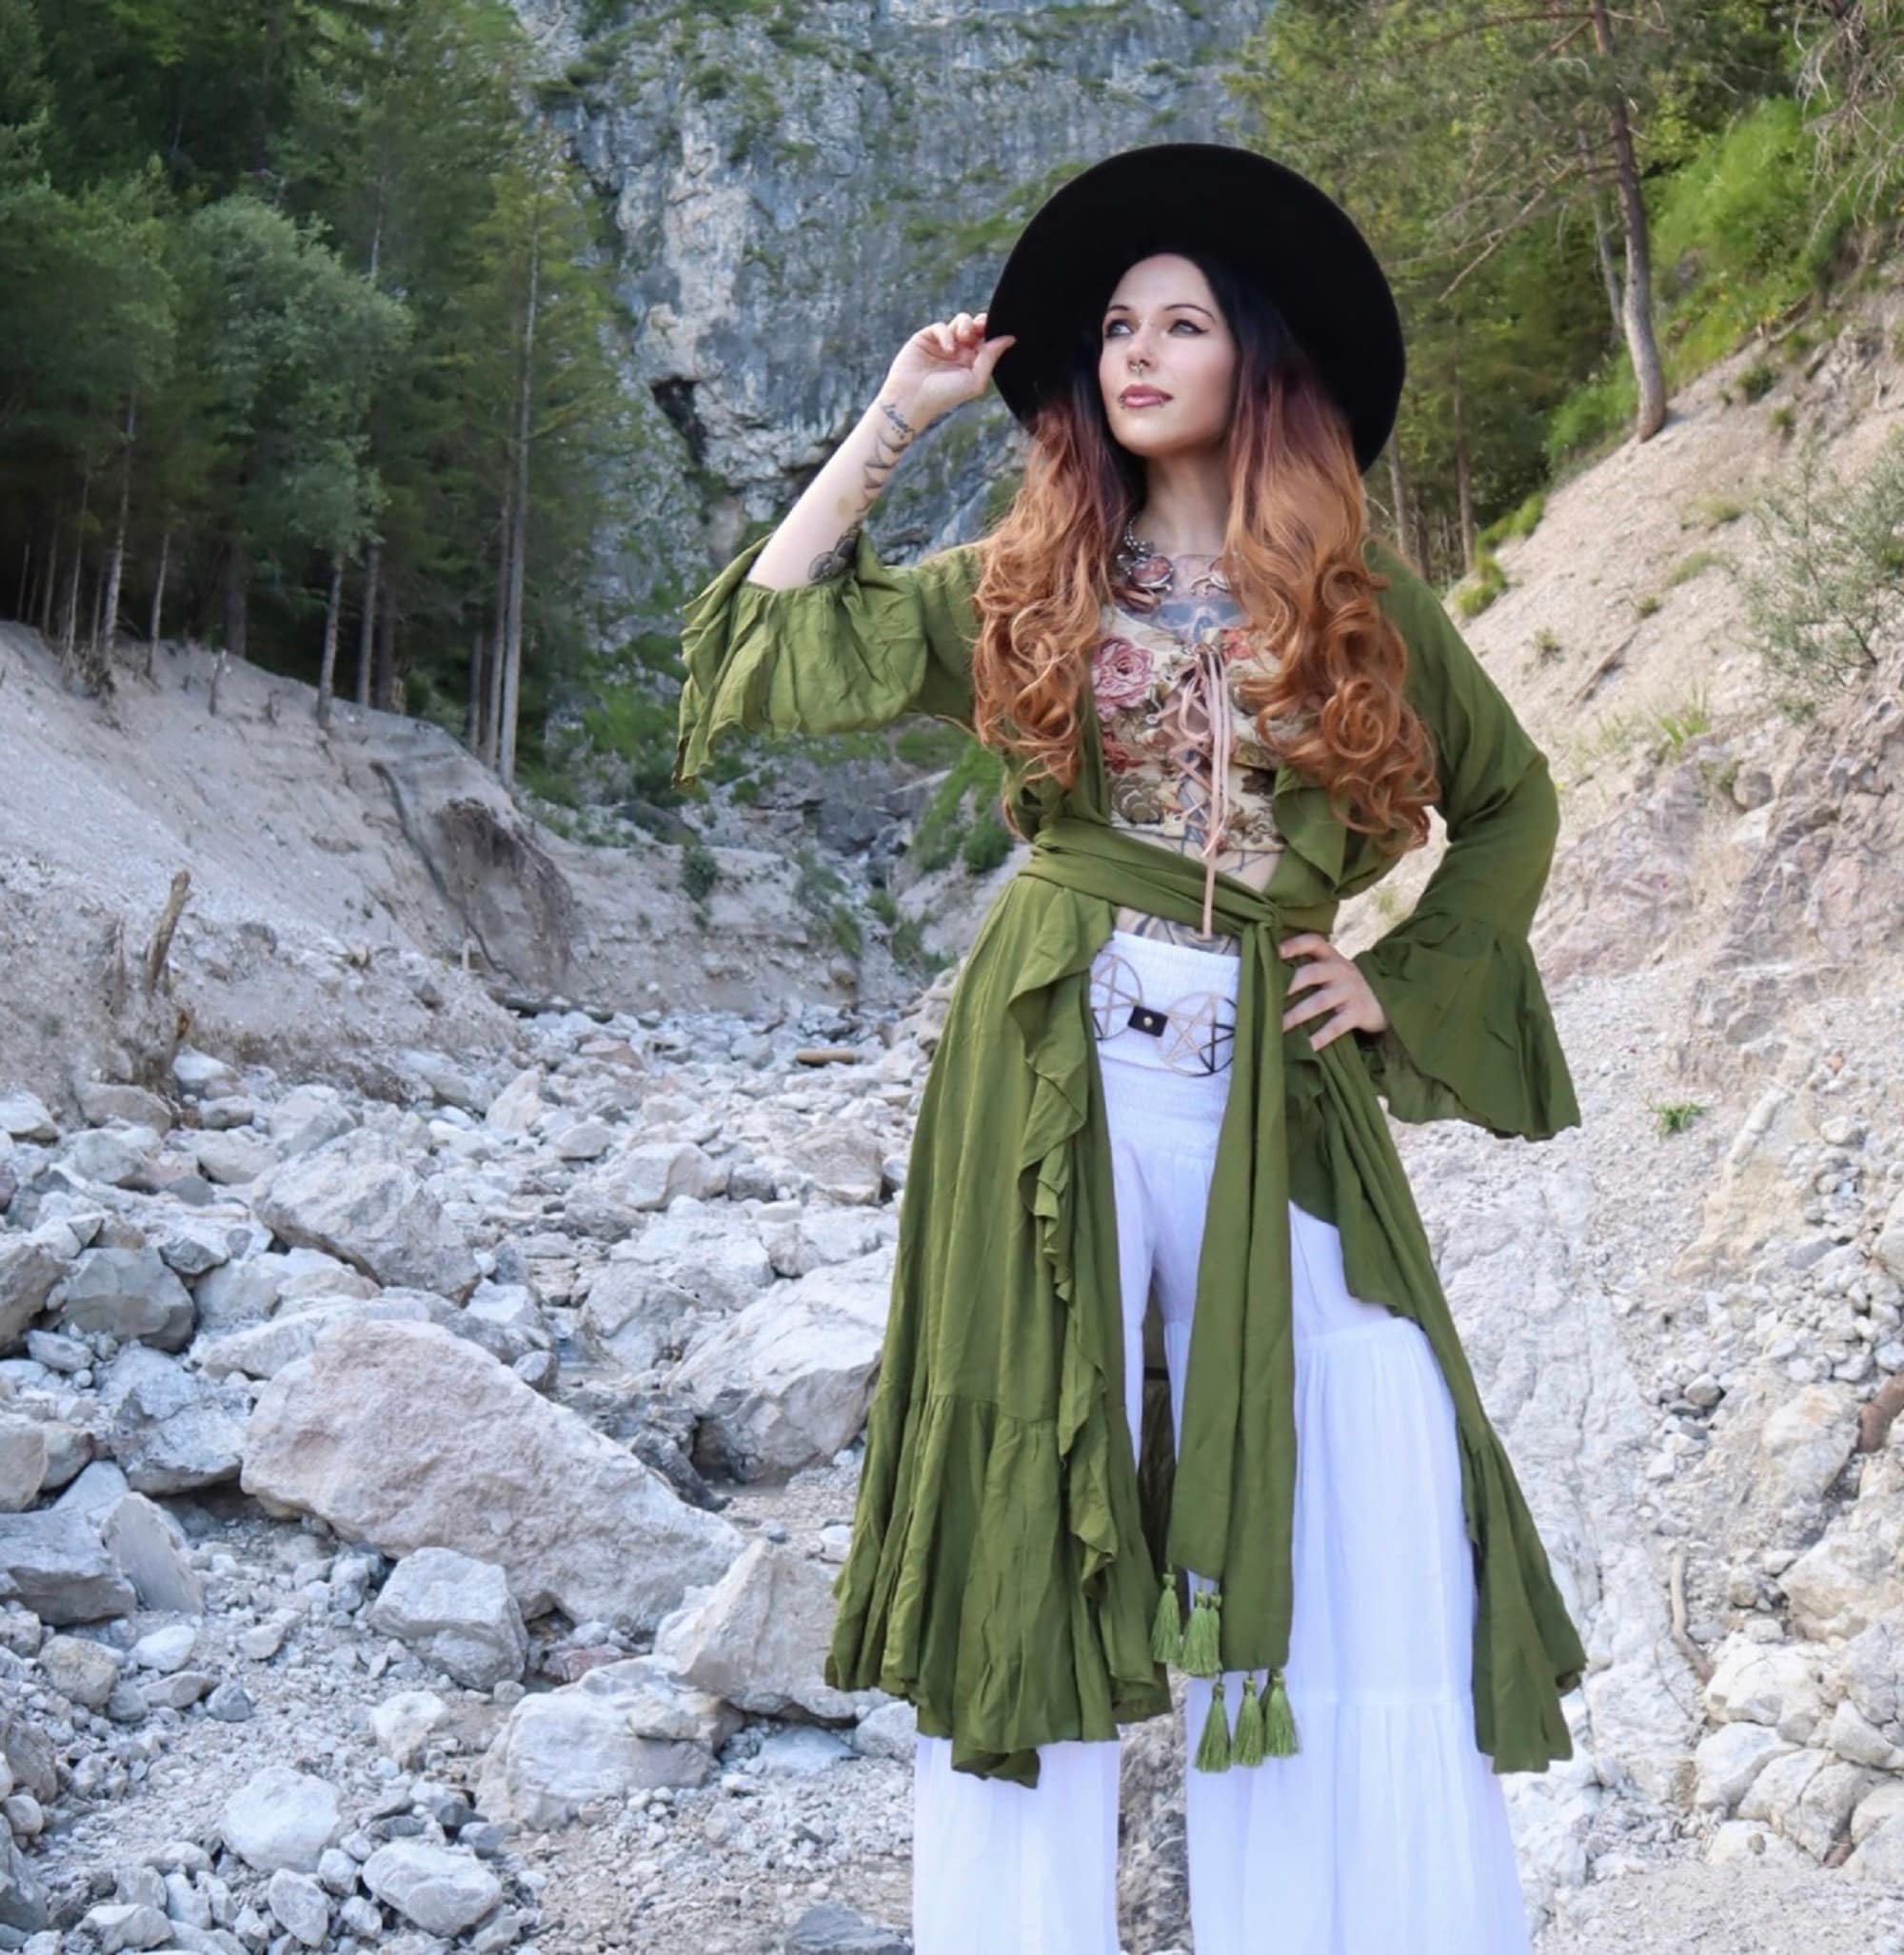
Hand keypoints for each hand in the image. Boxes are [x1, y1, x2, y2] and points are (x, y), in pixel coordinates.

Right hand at [880, 310, 1015, 426]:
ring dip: (966, 325)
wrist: (912, 400)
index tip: (996, 330)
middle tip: (981, 327)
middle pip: (977, 326)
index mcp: (973, 362)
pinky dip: (946, 334)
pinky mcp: (926, 338)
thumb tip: (1010, 339)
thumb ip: (990, 358)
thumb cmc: (944, 396)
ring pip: (961, 321)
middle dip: (982, 323)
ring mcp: (943, 343)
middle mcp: (960, 351)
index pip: (988, 340)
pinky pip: (941, 326)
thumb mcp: (974, 380)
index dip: (993, 332)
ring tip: (964, 338)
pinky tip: (948, 349)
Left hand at [1277, 932, 1389, 1050]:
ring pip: (1319, 1002)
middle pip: (1311, 973)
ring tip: (1278, 1027)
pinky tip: (1305, 1046)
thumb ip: (1309, 965)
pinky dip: (1320, 1037)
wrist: (1384, 999)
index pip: (1313, 942)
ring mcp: (1350, 991)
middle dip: (1288, 985)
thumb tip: (1267, 973)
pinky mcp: (1358, 1013)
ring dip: (1296, 1015)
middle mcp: (1340, 970)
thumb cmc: (1344, 983)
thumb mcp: (1332, 968)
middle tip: (1266, 998)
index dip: (1294, 945)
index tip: (1276, 951)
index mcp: (1331, 956)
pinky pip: (1335, 1027)